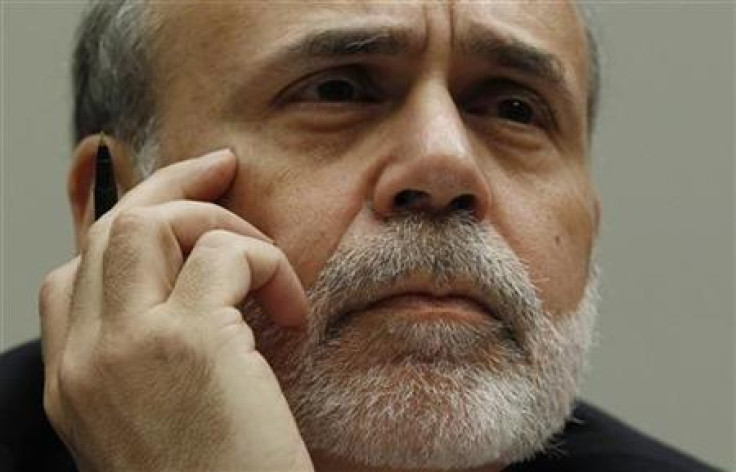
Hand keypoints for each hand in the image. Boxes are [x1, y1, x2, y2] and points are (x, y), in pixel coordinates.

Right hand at [39, 149, 313, 471]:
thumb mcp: (165, 421)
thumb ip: (157, 357)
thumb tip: (199, 288)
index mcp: (73, 385)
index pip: (68, 275)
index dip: (122, 229)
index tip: (178, 208)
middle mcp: (84, 363)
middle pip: (108, 230)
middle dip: (171, 187)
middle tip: (224, 168)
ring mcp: (126, 349)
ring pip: (150, 222)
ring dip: (221, 221)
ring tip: (265, 266)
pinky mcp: (188, 343)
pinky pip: (225, 253)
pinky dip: (268, 263)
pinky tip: (292, 310)